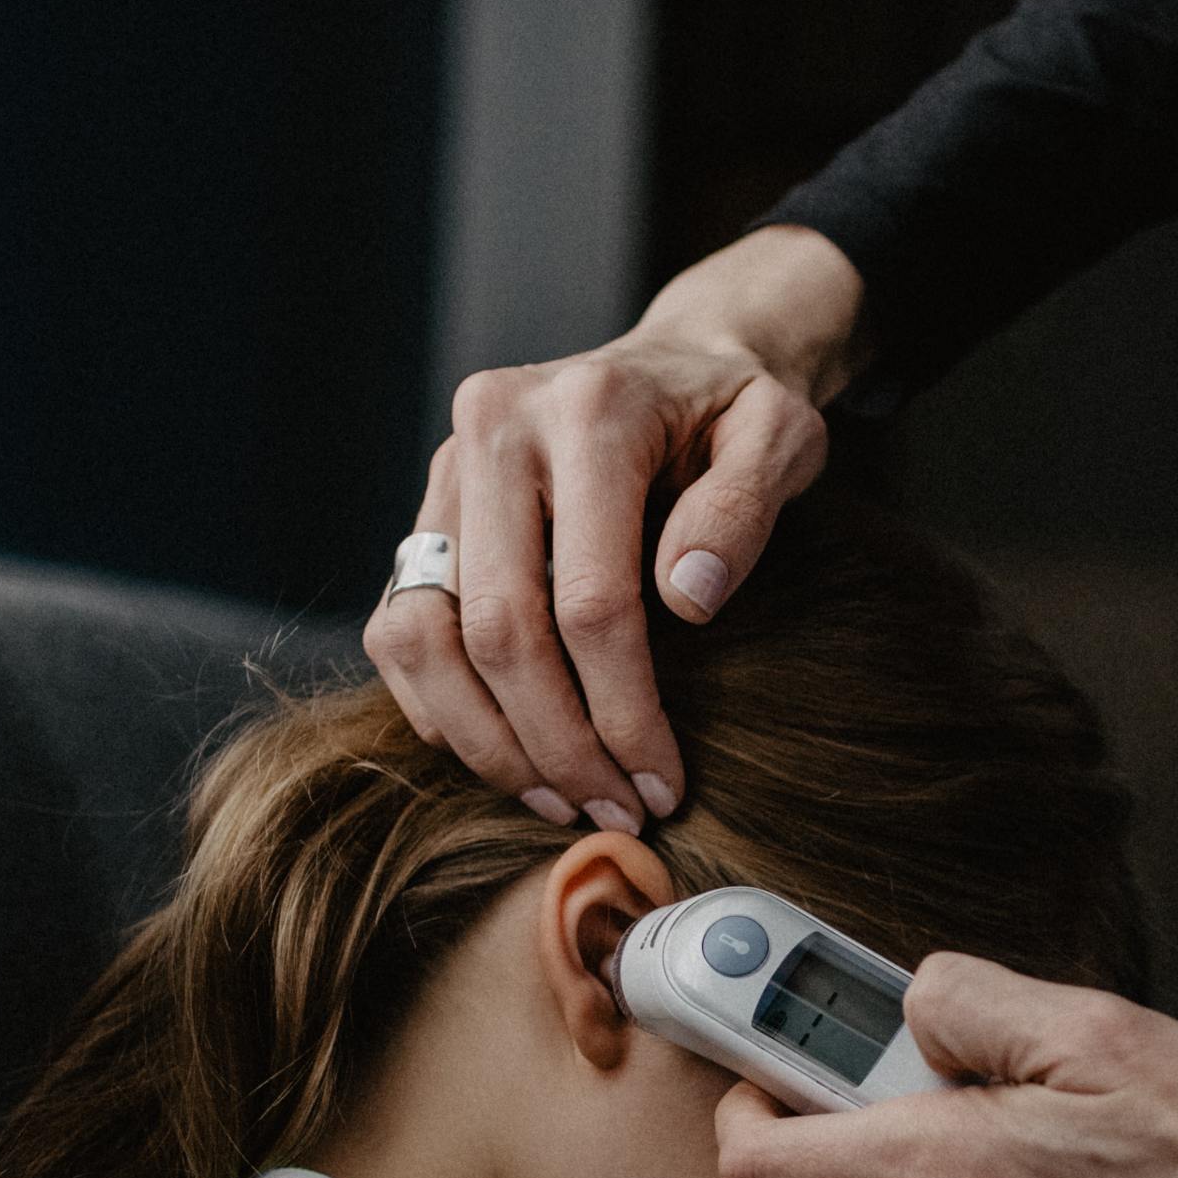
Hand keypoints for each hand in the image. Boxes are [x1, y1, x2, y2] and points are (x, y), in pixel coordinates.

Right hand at [371, 225, 864, 829]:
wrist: (676, 364)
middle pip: (496, 631)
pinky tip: (512, 759)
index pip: (589, 601)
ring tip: (560, 801)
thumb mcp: (781, 434)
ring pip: (423, 640)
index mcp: (587, 412)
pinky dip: (442, 710)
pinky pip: (397, 632)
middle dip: (555, 745)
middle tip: (613, 813)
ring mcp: (444, 472)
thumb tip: (686, 600)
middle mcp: (493, 429)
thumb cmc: (734, 413)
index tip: (662, 783)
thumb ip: (747, 505)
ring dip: (487, 743)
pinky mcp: (422, 514)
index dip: (623, 712)